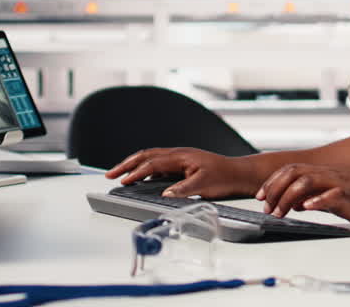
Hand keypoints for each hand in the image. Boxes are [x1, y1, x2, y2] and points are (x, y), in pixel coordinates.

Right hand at [104, 148, 259, 199]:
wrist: (239, 173)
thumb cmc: (225, 177)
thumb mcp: (205, 184)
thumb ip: (184, 189)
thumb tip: (166, 194)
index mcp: (181, 156)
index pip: (152, 163)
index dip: (135, 173)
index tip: (122, 181)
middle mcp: (178, 154)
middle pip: (145, 155)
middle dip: (126, 164)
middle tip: (109, 174)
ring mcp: (179, 157)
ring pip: (150, 157)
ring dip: (133, 164)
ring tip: (119, 173)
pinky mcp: (182, 163)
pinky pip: (157, 162)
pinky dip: (144, 168)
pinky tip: (141, 177)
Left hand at [257, 164, 349, 231]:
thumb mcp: (335, 198)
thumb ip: (315, 198)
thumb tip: (294, 203)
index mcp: (325, 173)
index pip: (292, 170)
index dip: (273, 182)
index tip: (260, 197)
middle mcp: (331, 174)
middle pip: (295, 172)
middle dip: (275, 188)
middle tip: (265, 206)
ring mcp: (341, 183)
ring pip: (308, 181)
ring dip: (289, 197)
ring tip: (280, 212)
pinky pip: (332, 194)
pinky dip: (317, 200)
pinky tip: (306, 208)